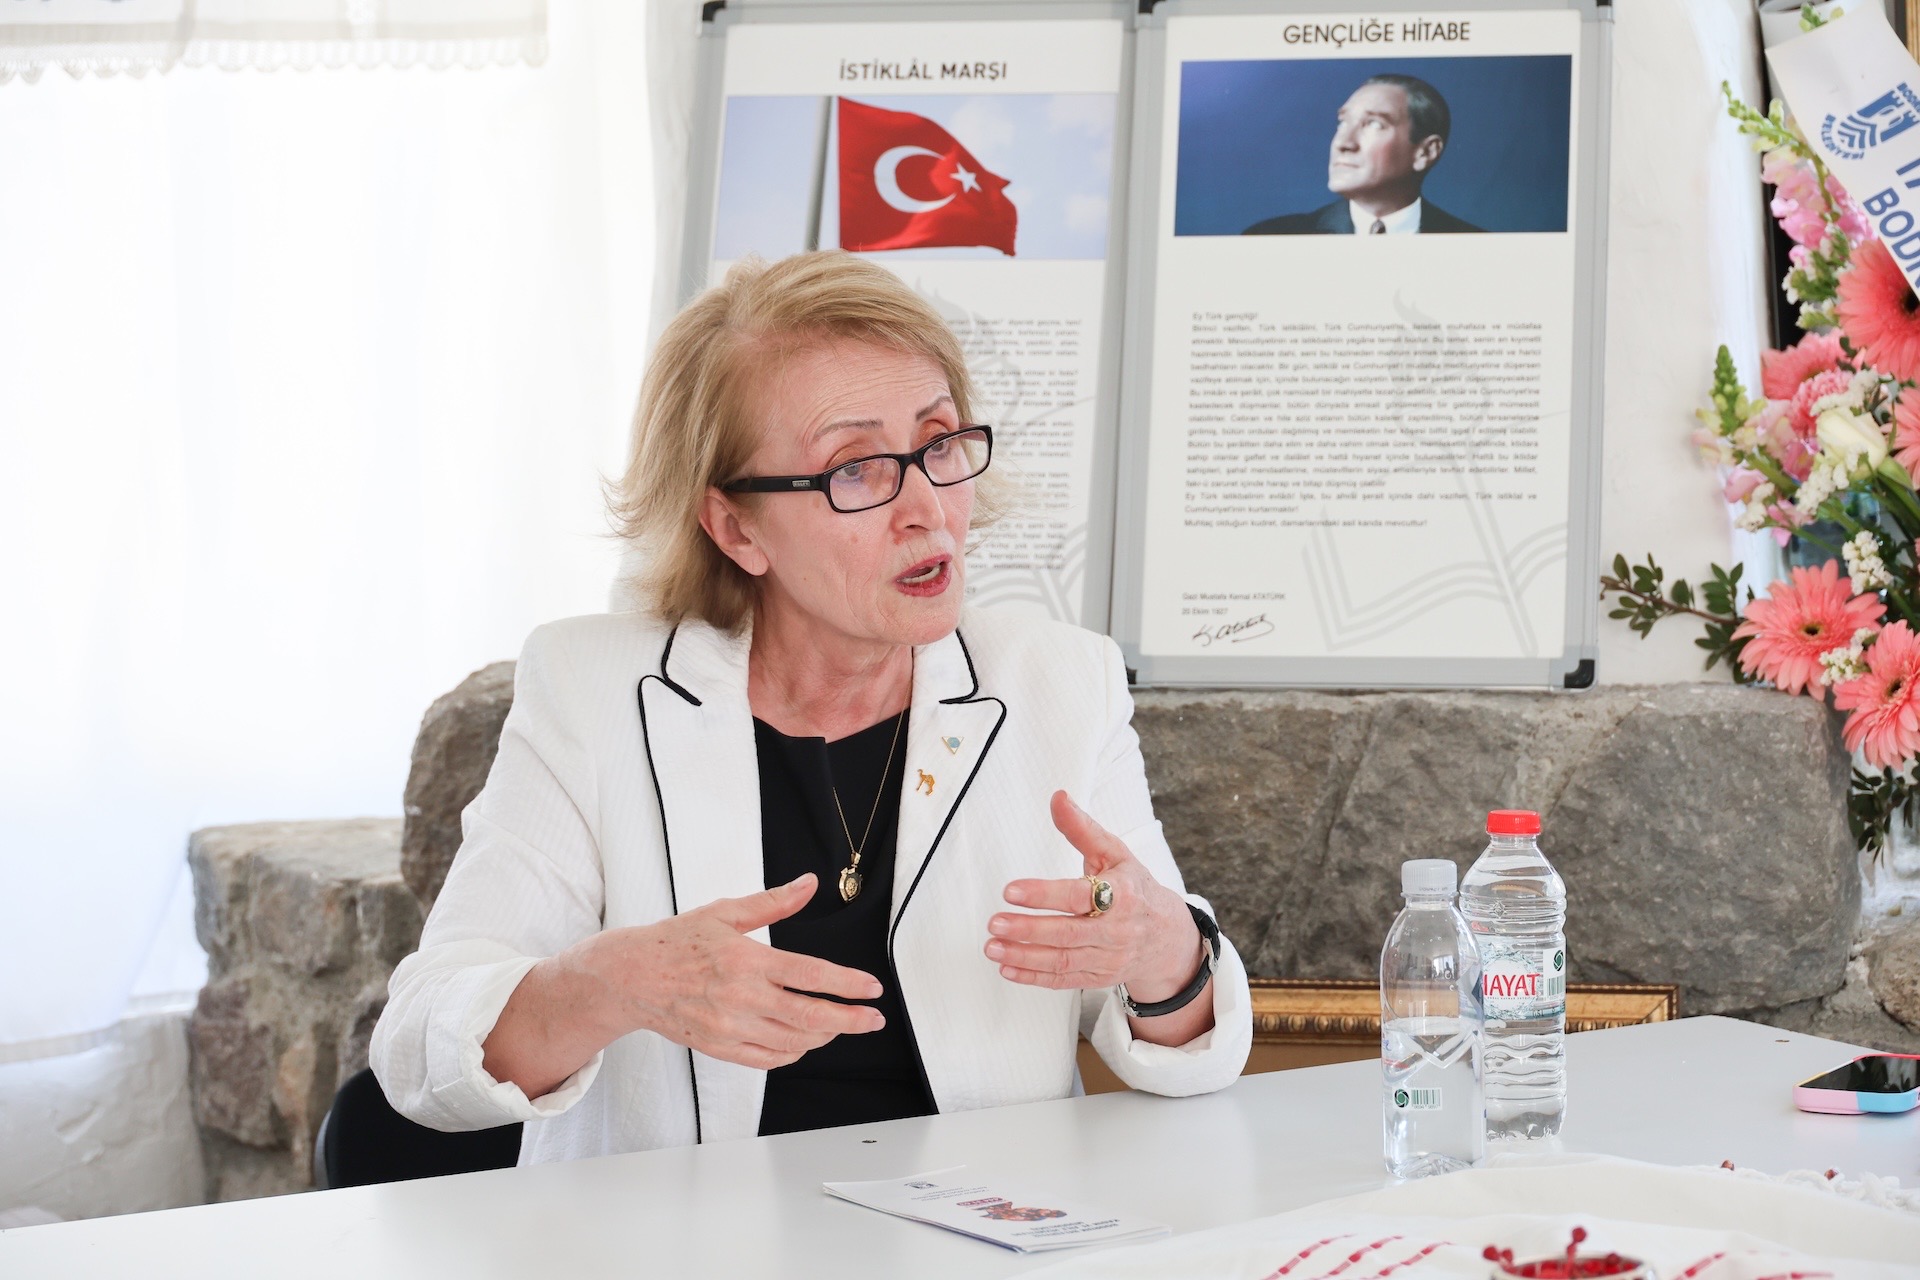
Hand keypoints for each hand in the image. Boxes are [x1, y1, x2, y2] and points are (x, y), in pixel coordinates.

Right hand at [582, 874, 886, 1069]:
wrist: (630, 978)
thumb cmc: (675, 941)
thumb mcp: (725, 912)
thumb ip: (773, 902)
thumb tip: (809, 883)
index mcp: (746, 960)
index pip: (810, 975)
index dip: (847, 984)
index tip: (872, 988)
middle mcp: (741, 998)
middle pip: (809, 1017)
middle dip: (850, 1020)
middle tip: (873, 1020)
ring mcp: (730, 1027)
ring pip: (792, 1042)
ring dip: (824, 1036)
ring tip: (841, 1025)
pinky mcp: (720, 1047)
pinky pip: (768, 1059)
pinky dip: (793, 1053)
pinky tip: (805, 1041)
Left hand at [985, 791, 1202, 1002]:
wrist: (1166, 936)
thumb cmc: (1136, 888)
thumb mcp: (1115, 853)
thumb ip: (1082, 828)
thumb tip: (1058, 798)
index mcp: (1122, 894)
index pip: (1079, 896)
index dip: (1044, 894)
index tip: (1011, 890)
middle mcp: (1116, 930)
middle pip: (1068, 933)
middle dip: (1027, 930)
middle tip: (994, 923)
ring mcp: (1108, 957)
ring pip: (1062, 960)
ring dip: (1024, 956)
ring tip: (992, 946)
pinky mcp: (1099, 977)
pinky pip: (1064, 980)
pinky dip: (1033, 977)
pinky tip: (1007, 968)